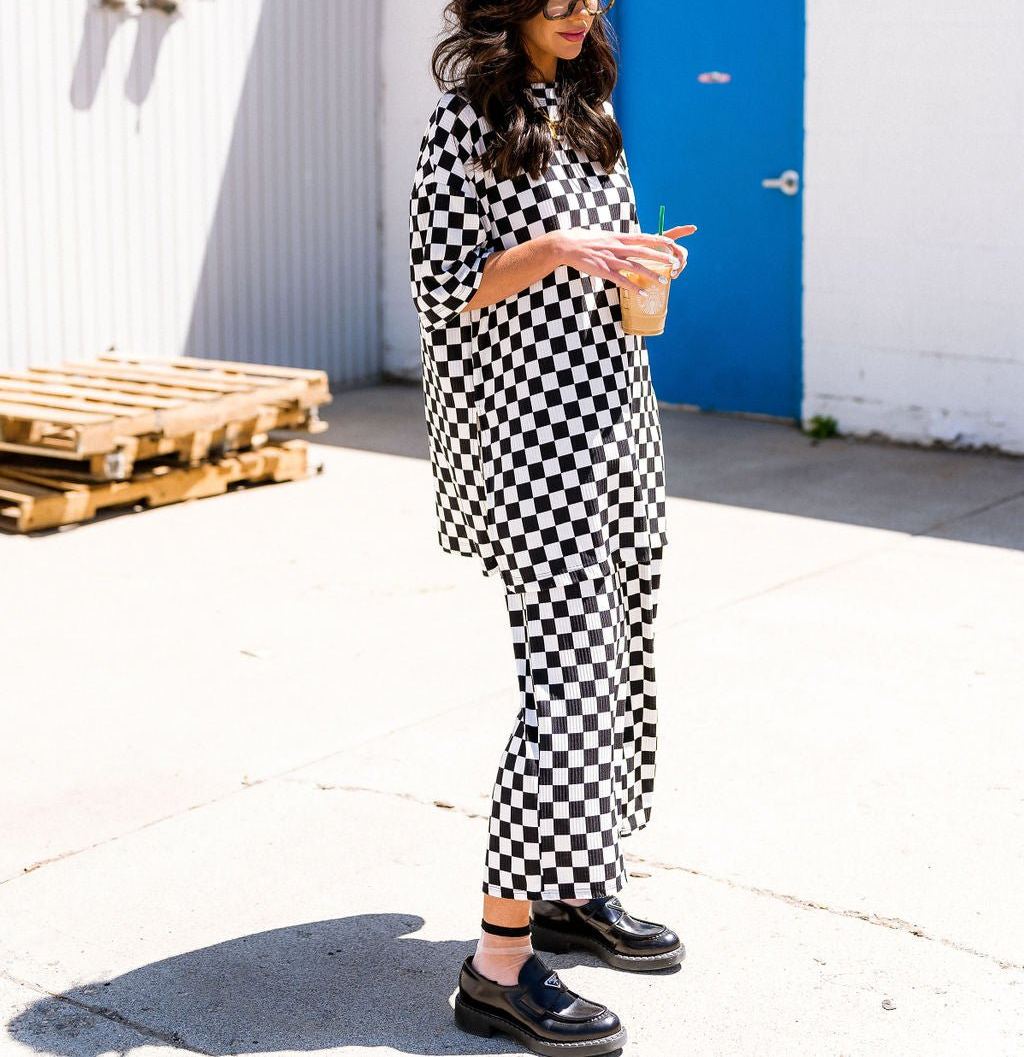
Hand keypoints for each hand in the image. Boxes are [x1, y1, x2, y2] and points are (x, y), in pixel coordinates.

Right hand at [552, 225, 696, 292]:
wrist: (567, 245)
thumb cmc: (584, 239)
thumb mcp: (603, 236)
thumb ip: (615, 240)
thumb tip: (623, 241)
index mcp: (618, 237)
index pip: (642, 237)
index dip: (658, 240)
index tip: (671, 242)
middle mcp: (617, 247)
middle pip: (643, 252)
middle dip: (660, 257)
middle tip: (674, 262)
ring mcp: (611, 260)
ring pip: (635, 268)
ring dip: (651, 275)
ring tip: (663, 281)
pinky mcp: (603, 271)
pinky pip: (621, 281)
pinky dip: (633, 288)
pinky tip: (643, 293)